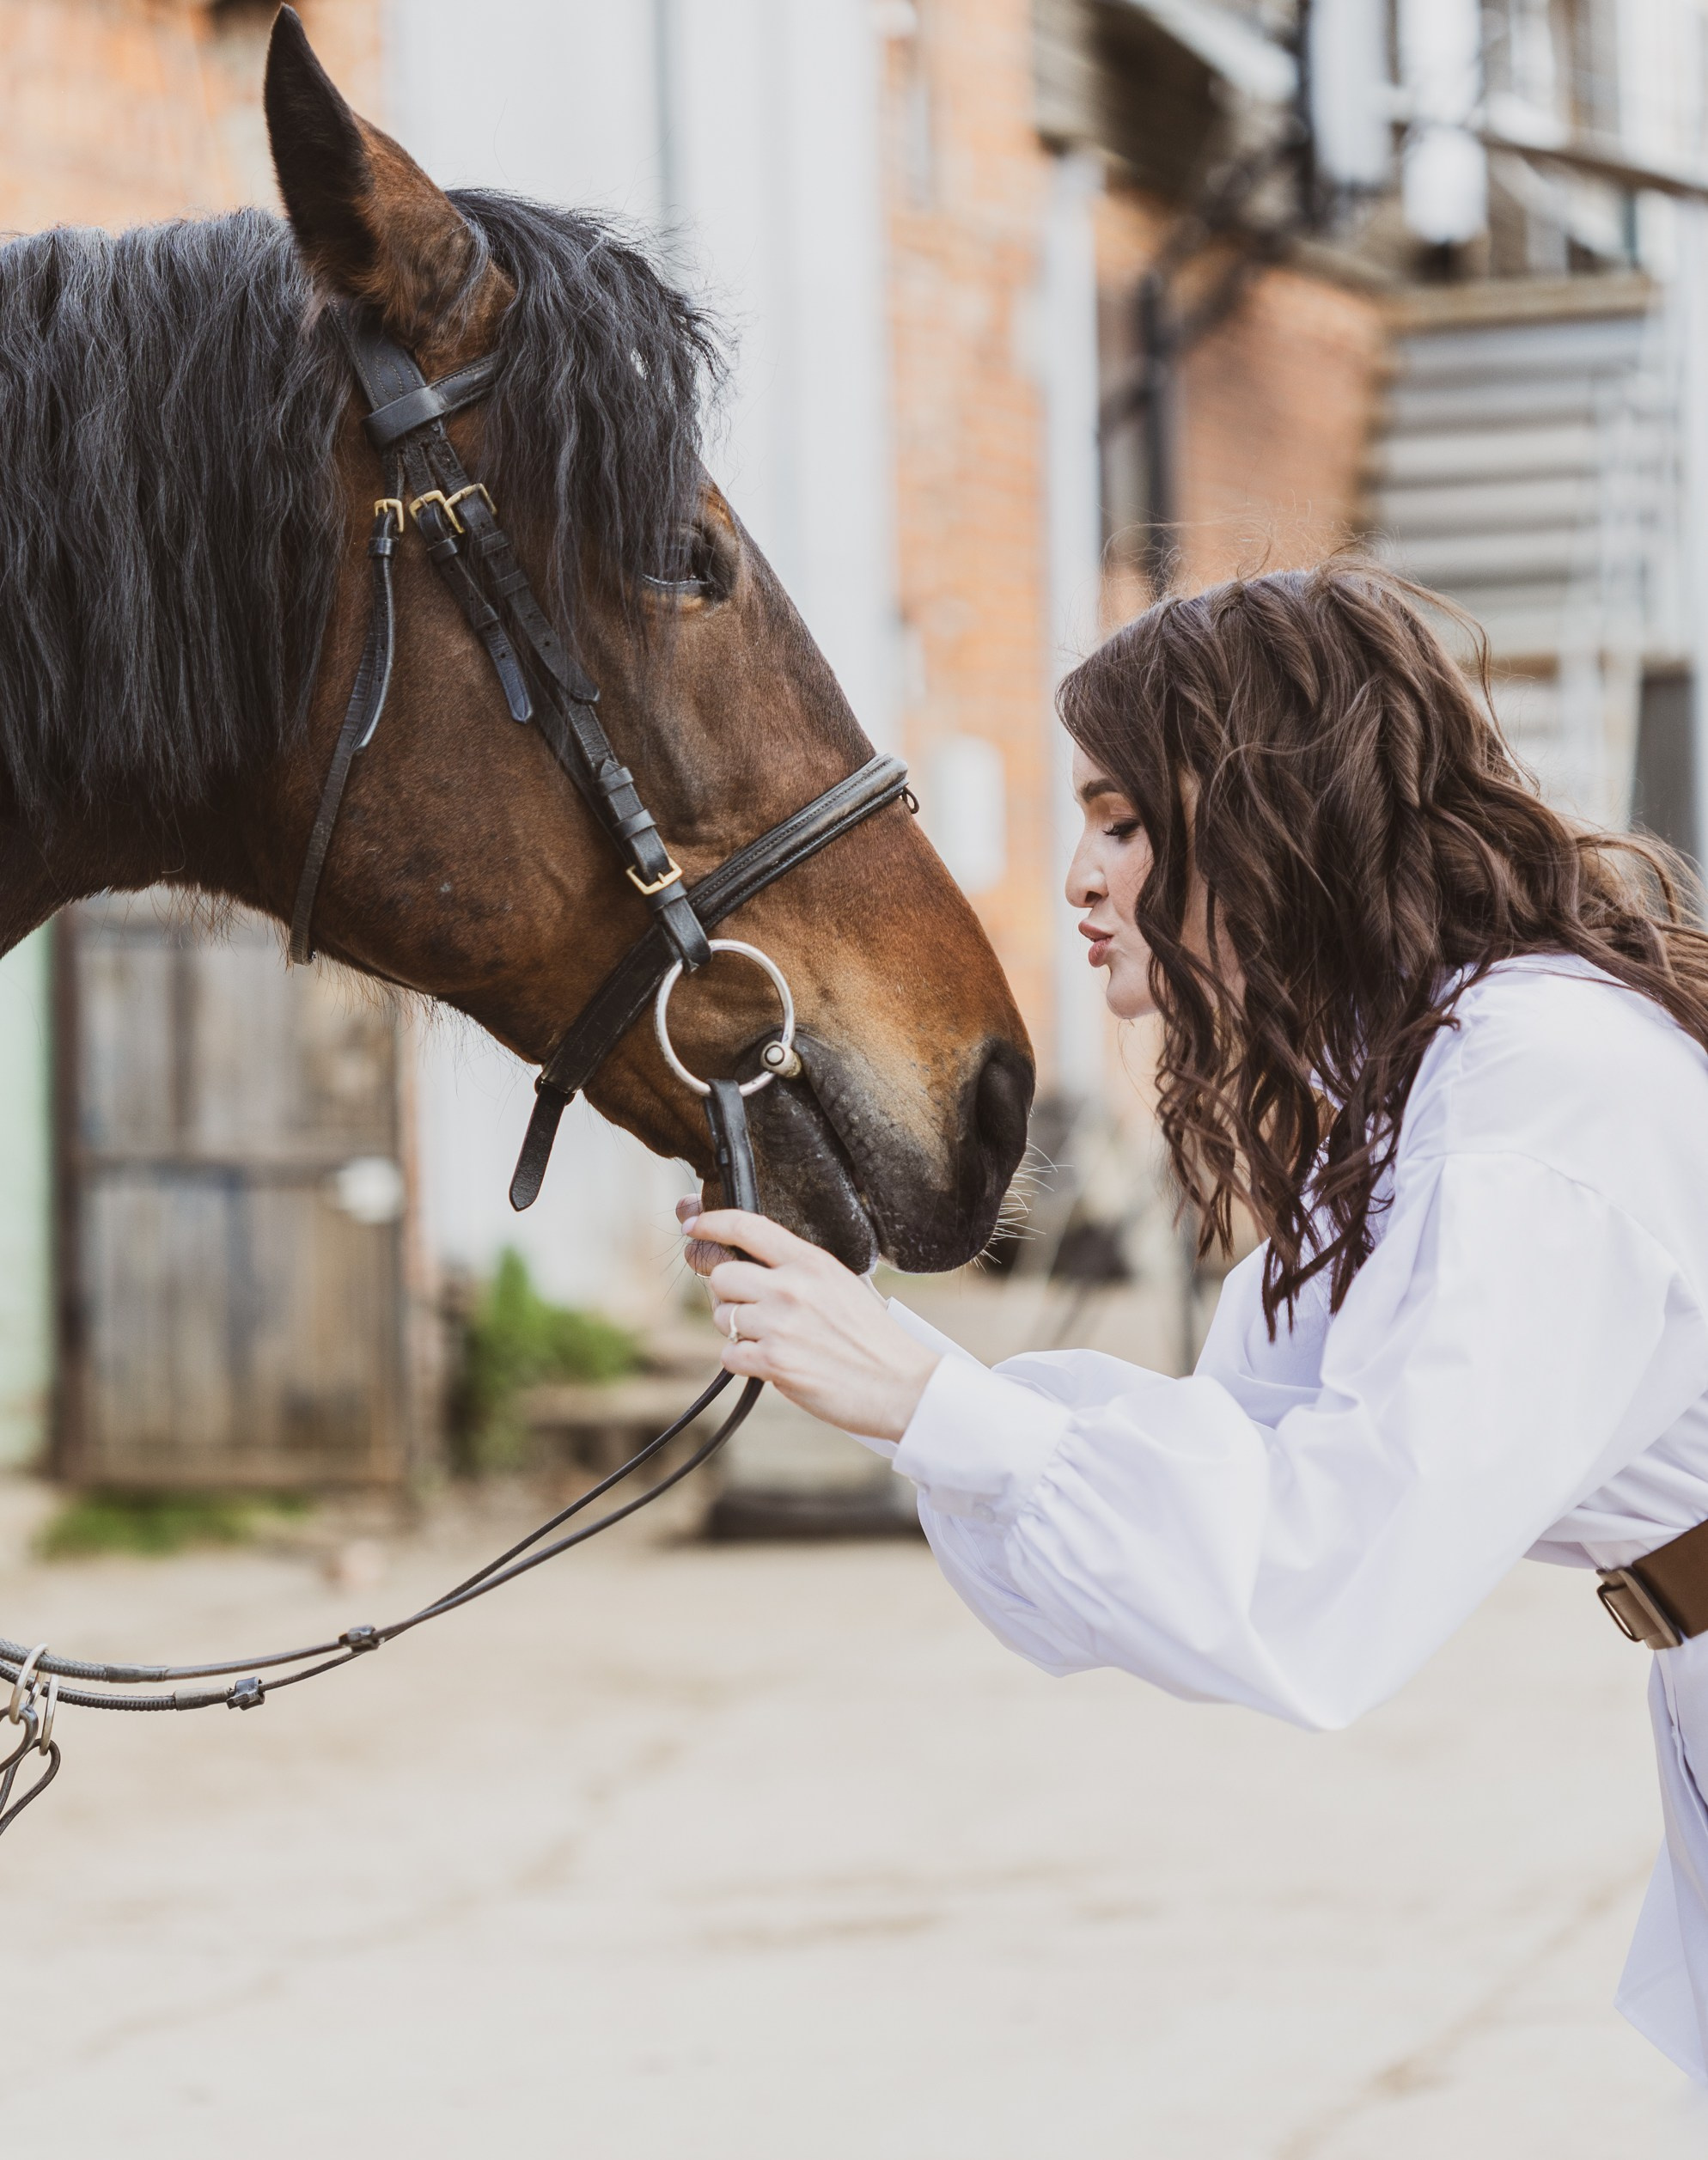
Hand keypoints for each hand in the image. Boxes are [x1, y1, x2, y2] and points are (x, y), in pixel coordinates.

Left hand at [680, 1205, 940, 1441]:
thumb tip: (752, 1264)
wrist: (900, 1384)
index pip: (747, 1225)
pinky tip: (771, 1362)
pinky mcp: (773, 1361)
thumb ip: (800, 1270)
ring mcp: (780, 1324)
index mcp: (811, 1261)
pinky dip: (743, 1361)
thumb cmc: (873, 1338)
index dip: (711, 1222)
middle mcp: (791, 1286)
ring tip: (772, 1340)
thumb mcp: (842, 1284)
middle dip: (728, 1294)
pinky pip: (729, 1354)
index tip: (694, 1226)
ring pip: (721, 1317)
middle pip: (721, 1275)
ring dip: (736, 1331)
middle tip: (750, 1309)